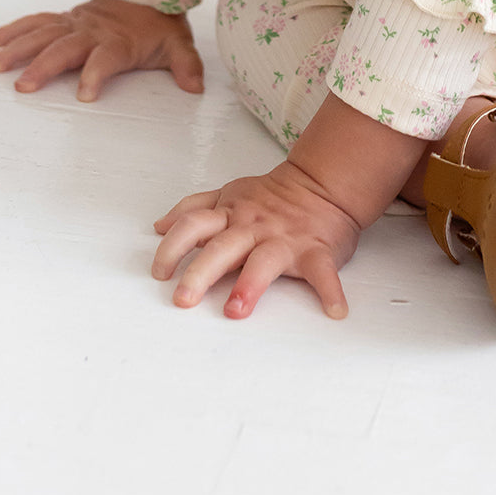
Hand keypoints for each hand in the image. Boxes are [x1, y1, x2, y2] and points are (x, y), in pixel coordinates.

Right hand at [0, 0, 204, 101]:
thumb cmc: (159, 22)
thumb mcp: (178, 43)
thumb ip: (187, 65)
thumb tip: (196, 86)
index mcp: (120, 40)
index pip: (107, 58)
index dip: (96, 74)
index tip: (85, 95)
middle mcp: (93, 31)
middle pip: (66, 47)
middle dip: (45, 66)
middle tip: (25, 85)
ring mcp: (75, 23)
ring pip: (43, 34)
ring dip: (18, 49)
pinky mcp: (64, 19)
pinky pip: (36, 22)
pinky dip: (14, 30)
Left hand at [152, 162, 360, 319]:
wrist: (322, 184)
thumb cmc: (271, 197)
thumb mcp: (229, 194)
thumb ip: (194, 208)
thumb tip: (159, 226)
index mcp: (230, 215)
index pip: (193, 224)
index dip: (172, 246)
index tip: (160, 273)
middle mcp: (253, 228)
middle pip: (221, 248)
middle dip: (200, 273)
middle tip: (182, 299)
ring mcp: (284, 240)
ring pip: (264, 261)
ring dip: (250, 284)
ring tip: (236, 310)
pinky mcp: (315, 252)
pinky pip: (323, 272)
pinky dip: (331, 291)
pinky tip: (336, 311)